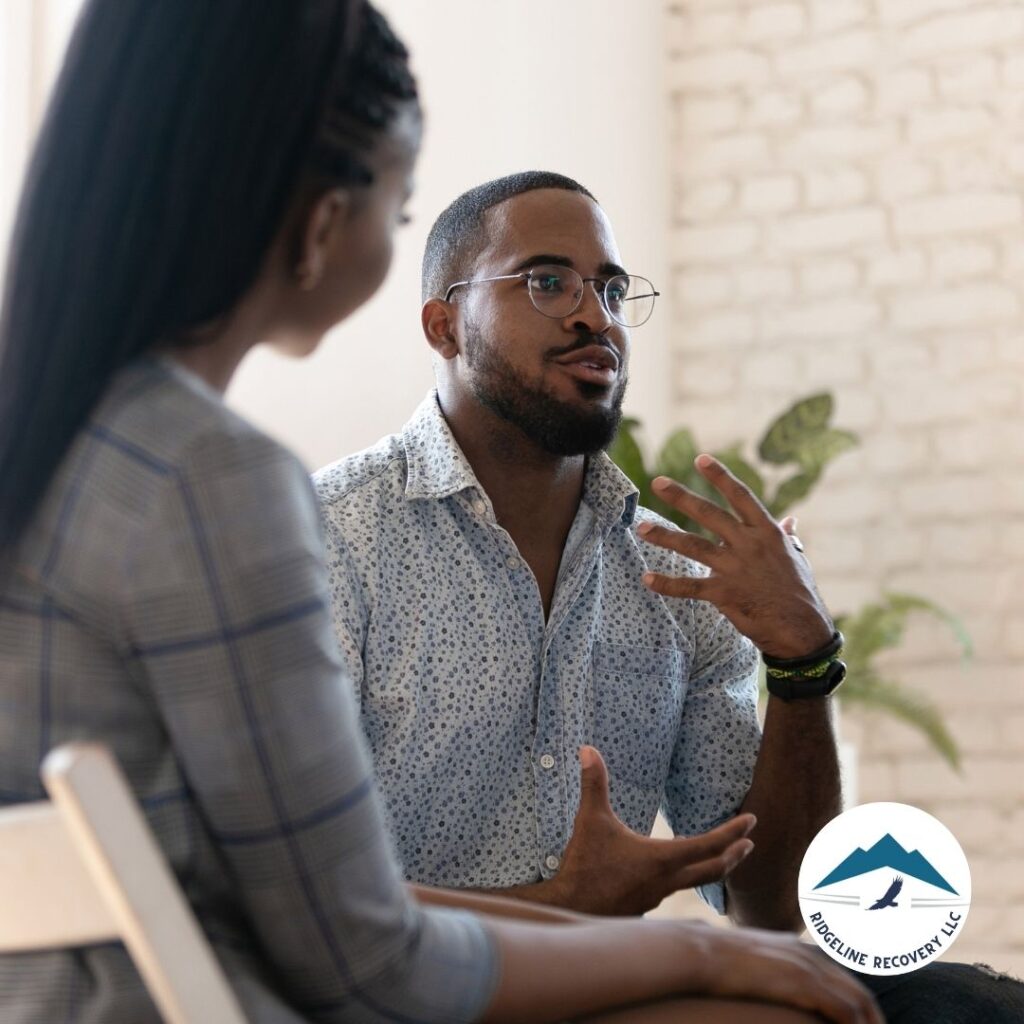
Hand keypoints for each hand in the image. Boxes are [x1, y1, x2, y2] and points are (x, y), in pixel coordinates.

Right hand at [551, 746, 754, 915]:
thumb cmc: (584, 865)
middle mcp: (667, 881)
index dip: (733, 831)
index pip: (709, 845)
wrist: (570, 908)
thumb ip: (594, 784)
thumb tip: (588, 749)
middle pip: (714, 870)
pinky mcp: (646, 905)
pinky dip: (686, 877)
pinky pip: (675, 889)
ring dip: (712, 867)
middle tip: (750, 842)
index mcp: (662, 859)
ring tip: (719, 855)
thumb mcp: (590, 819)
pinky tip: (674, 869)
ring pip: (695, 882)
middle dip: (735, 854)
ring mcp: (658, 897)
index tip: (752, 821)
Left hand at [636, 455, 833, 659]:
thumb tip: (790, 519)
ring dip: (665, 536)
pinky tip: (647, 579)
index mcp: (767, 532)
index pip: (741, 497)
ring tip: (642, 527)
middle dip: (682, 497)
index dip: (721, 477)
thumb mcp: (797, 558)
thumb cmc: (800, 592)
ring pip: (693, 546)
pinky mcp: (724, 593)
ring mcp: (735, 568)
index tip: (700, 459)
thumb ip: (786, 536)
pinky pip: (689, 587)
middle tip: (657, 482)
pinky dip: (667, 584)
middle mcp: (749, 545)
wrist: (802, 630)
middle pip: (709, 514)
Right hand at [679, 923, 883, 1023]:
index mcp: (797, 949)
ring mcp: (807, 966)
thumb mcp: (747, 966)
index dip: (860, 1009)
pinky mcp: (803, 981)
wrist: (698, 950)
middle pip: (860, 993)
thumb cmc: (712, 961)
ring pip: (859, 1003)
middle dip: (874, 1022)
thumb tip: (766, 989)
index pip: (843, 982)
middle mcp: (808, 954)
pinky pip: (845, 1012)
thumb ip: (766, 975)